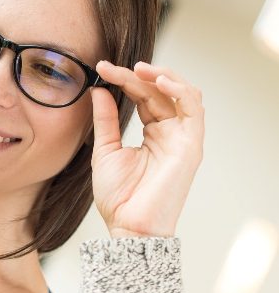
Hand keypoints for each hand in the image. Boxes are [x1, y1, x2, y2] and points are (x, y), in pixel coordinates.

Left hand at [89, 60, 203, 237]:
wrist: (128, 226)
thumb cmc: (118, 197)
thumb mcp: (105, 151)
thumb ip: (105, 121)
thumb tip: (99, 90)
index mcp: (152, 133)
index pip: (142, 97)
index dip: (124, 80)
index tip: (101, 69)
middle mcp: (171, 132)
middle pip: (159, 92)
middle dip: (136, 75)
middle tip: (111, 67)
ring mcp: (183, 137)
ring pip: (181, 93)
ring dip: (162, 75)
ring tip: (138, 69)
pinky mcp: (192, 144)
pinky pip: (193, 108)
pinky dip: (179, 89)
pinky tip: (158, 81)